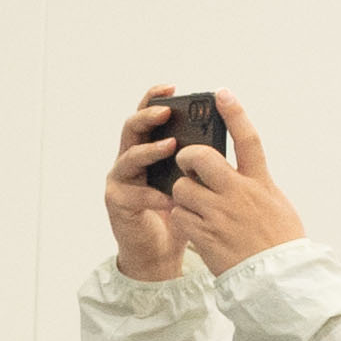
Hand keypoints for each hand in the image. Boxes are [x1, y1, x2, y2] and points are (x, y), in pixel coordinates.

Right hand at [99, 94, 194, 280]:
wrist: (158, 254)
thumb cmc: (177, 214)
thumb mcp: (190, 180)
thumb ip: (197, 159)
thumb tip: (223, 133)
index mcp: (147, 149)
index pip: (148, 117)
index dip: (155, 99)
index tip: (171, 86)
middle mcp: (128, 161)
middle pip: (132, 129)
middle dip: (149, 117)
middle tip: (168, 112)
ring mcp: (120, 181)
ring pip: (129, 157)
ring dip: (150, 150)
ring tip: (171, 146)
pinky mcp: (118, 203)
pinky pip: (134, 195)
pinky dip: (153, 195)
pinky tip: (171, 198)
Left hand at [165, 94, 305, 274]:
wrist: (278, 281)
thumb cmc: (279, 242)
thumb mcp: (275, 204)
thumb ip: (255, 184)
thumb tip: (239, 170)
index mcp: (261, 183)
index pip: (247, 140)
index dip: (234, 114)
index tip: (221, 93)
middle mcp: (238, 194)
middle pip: (200, 157)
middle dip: (186, 156)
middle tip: (187, 162)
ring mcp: (219, 214)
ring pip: (182, 188)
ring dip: (183, 194)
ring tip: (196, 205)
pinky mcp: (204, 235)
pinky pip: (179, 216)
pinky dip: (183, 219)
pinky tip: (196, 227)